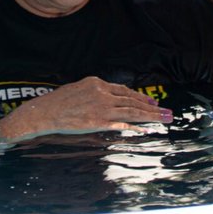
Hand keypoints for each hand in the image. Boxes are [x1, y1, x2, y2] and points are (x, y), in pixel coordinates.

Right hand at [0, 77, 169, 140]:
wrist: (44, 112)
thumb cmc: (58, 101)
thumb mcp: (78, 88)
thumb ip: (95, 93)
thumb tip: (109, 99)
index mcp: (97, 83)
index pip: (125, 90)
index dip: (140, 97)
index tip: (152, 102)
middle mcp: (102, 94)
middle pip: (132, 101)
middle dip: (152, 108)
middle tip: (167, 112)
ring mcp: (101, 108)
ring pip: (131, 112)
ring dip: (150, 116)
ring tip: (164, 119)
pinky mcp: (98, 122)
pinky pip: (121, 125)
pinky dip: (134, 127)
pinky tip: (145, 130)